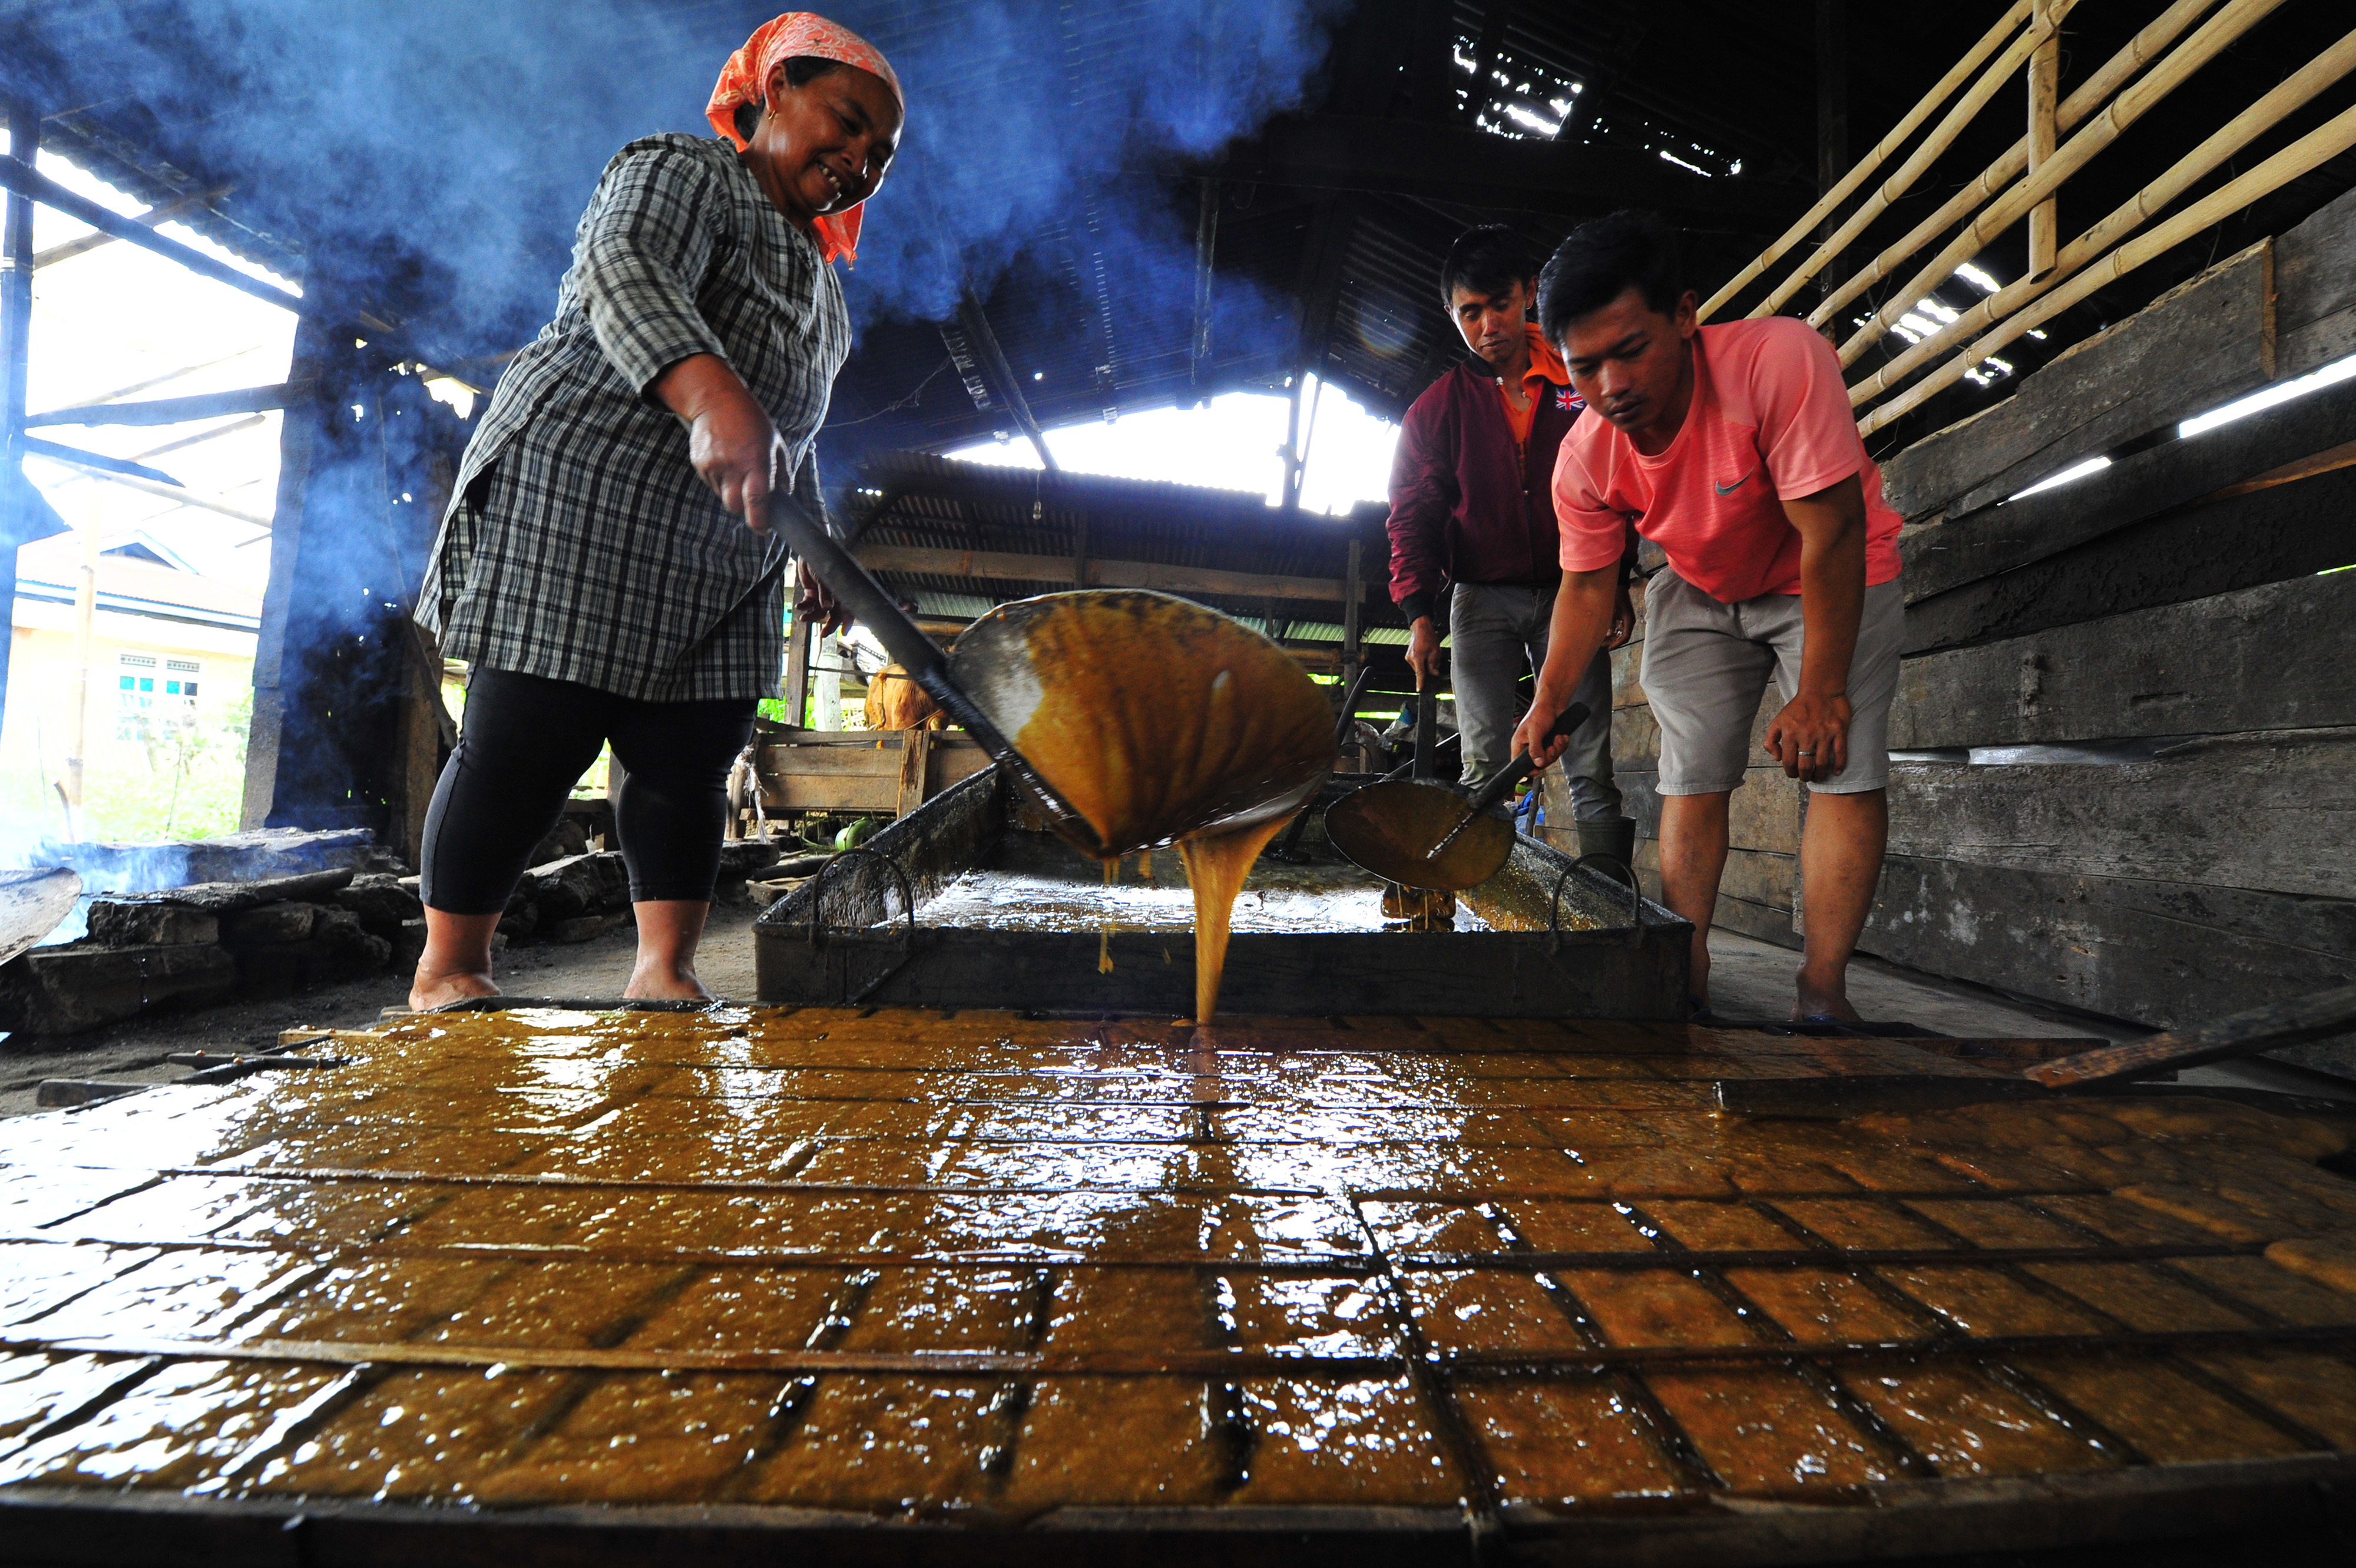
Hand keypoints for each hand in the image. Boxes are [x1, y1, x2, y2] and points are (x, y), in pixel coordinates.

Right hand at [686, 399, 786, 534]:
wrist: (716, 400)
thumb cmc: (751, 419)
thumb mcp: (775, 441)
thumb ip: (782, 470)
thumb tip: (786, 493)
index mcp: (756, 462)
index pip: (756, 502)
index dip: (760, 521)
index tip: (764, 529)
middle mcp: (733, 466)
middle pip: (734, 506)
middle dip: (744, 509)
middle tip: (751, 501)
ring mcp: (713, 465)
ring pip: (722, 495)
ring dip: (732, 491)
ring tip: (737, 468)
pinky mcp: (700, 463)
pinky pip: (711, 483)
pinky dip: (720, 480)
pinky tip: (725, 461)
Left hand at [794, 560, 846, 636]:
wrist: (808, 550)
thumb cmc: (820, 560)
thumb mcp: (824, 577)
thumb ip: (825, 593)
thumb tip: (827, 608)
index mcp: (842, 591)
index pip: (848, 608)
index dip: (847, 621)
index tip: (844, 632)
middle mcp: (834, 595)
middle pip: (834, 614)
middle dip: (829, 625)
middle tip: (823, 635)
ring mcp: (822, 594)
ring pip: (820, 611)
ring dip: (812, 616)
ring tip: (803, 619)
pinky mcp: (812, 592)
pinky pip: (809, 604)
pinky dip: (804, 607)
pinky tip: (798, 607)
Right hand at [1406, 616, 1442, 686]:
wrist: (1420, 628)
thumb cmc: (1428, 637)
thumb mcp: (1435, 651)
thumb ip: (1434, 665)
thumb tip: (1434, 674)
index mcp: (1417, 658)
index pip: (1419, 674)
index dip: (1420, 683)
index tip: (1419, 690)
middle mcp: (1411, 659)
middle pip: (1421, 670)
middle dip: (1428, 668)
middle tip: (1434, 658)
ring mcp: (1408, 657)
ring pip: (1419, 667)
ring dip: (1425, 663)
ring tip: (1429, 652)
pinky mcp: (1408, 656)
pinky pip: (1417, 662)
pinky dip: (1422, 660)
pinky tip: (1425, 652)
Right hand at [1512, 700, 1573, 770]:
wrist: (1553, 703)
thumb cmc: (1539, 713)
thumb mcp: (1535, 732)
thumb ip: (1535, 749)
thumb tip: (1538, 764)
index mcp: (1520, 744)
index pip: (1519, 763)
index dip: (1528, 770)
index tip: (1537, 771)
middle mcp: (1529, 746)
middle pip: (1539, 763)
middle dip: (1549, 756)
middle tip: (1552, 747)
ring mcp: (1541, 745)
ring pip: (1550, 757)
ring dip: (1557, 749)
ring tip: (1558, 738)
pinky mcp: (1551, 742)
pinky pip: (1558, 751)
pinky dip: (1562, 745)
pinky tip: (1562, 736)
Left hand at [1604, 581, 1635, 649]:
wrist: (1619, 587)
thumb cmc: (1616, 596)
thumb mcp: (1612, 610)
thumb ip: (1610, 622)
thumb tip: (1608, 635)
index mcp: (1629, 620)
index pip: (1625, 637)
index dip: (1617, 644)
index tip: (1608, 648)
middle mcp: (1629, 622)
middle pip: (1622, 637)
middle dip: (1613, 642)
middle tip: (1602, 645)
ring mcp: (1626, 620)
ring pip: (1620, 633)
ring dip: (1612, 638)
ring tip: (1601, 640)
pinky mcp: (1622, 617)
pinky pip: (1618, 628)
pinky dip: (1612, 632)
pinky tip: (1604, 633)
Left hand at [1766, 690, 1851, 782]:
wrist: (1820, 690)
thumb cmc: (1798, 707)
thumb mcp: (1778, 721)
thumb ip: (1771, 740)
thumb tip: (1777, 759)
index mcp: (1790, 733)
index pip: (1789, 762)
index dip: (1790, 772)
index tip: (1793, 774)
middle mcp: (1806, 735)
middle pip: (1805, 766)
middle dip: (1805, 776)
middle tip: (1806, 777)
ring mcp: (1824, 734)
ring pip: (1822, 763)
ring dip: (1820, 774)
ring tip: (1818, 776)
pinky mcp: (1839, 731)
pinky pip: (1840, 753)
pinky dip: (1839, 765)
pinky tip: (1836, 771)